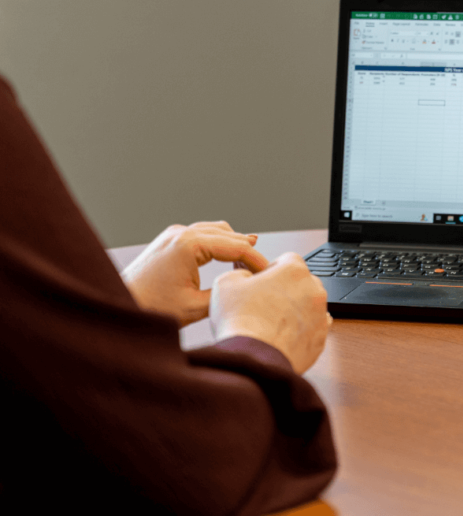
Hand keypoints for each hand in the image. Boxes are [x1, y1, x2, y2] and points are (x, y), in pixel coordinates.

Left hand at [121, 221, 267, 326]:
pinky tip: (228, 258)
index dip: (257, 260)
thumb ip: (225, 292)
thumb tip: (246, 285)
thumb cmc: (150, 307)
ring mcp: (174, 233)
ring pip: (217, 230)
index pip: (236, 245)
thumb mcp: (195, 306)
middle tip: (263, 271)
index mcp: (189, 244)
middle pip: (229, 233)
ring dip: (234, 245)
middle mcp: (181, 232)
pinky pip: (203, 234)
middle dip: (248, 251)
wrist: (118, 305)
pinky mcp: (169, 239)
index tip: (269, 274)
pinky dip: (219, 244)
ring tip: (248, 265)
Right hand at [210, 253, 331, 373]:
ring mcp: (321, 315)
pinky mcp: (321, 338)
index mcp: (294, 270)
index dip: (272, 269)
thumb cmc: (240, 321)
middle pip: (302, 282)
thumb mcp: (226, 283)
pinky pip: (313, 328)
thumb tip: (247, 277)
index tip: (263, 281)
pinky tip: (282, 336)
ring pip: (309, 306)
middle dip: (286, 289)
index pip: (288, 259)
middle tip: (265, 303)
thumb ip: (241, 272)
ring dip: (295, 310)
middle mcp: (314, 289)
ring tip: (271, 323)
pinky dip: (301, 330)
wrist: (253, 359)